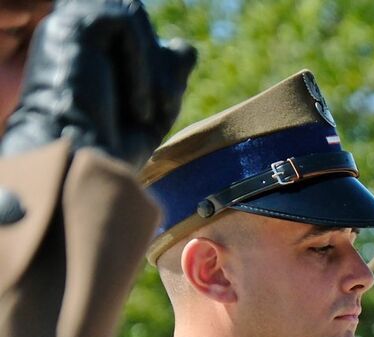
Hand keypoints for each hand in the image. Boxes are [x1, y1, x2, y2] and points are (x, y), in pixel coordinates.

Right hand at [1, 0, 195, 168]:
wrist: (83, 166)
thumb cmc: (111, 148)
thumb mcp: (151, 111)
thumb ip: (168, 77)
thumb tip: (185, 46)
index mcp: (89, 47)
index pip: (140, 32)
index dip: (160, 67)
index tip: (158, 113)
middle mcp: (76, 30)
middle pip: (138, 19)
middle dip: (160, 65)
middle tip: (159, 111)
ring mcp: (70, 25)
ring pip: (133, 14)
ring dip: (153, 67)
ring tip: (148, 111)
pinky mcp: (73, 26)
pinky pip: (125, 21)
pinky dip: (143, 65)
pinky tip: (139, 106)